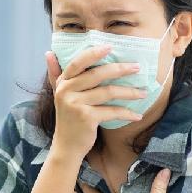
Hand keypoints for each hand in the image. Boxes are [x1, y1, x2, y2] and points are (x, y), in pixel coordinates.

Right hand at [45, 45, 146, 160]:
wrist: (66, 146)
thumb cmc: (68, 118)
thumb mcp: (60, 94)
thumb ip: (55, 73)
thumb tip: (48, 53)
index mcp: (63, 82)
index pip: (78, 62)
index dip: (94, 53)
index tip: (111, 46)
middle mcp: (66, 91)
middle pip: (97, 74)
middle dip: (120, 69)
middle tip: (137, 67)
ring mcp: (76, 104)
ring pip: (108, 92)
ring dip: (129, 92)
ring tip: (143, 92)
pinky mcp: (86, 118)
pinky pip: (111, 111)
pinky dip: (126, 113)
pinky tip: (137, 115)